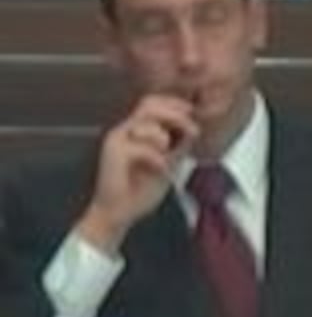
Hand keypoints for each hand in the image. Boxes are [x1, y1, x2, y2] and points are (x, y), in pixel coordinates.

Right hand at [76, 94, 196, 251]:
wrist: (119, 212)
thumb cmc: (140, 190)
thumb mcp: (169, 164)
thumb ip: (178, 146)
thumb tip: (194, 130)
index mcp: (136, 131)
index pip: (152, 103)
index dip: (174, 104)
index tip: (193, 113)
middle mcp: (124, 131)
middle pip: (148, 105)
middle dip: (175, 115)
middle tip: (192, 131)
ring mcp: (116, 141)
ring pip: (144, 124)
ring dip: (162, 138)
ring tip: (167, 156)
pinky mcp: (112, 154)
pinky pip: (140, 148)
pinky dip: (156, 159)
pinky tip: (160, 170)